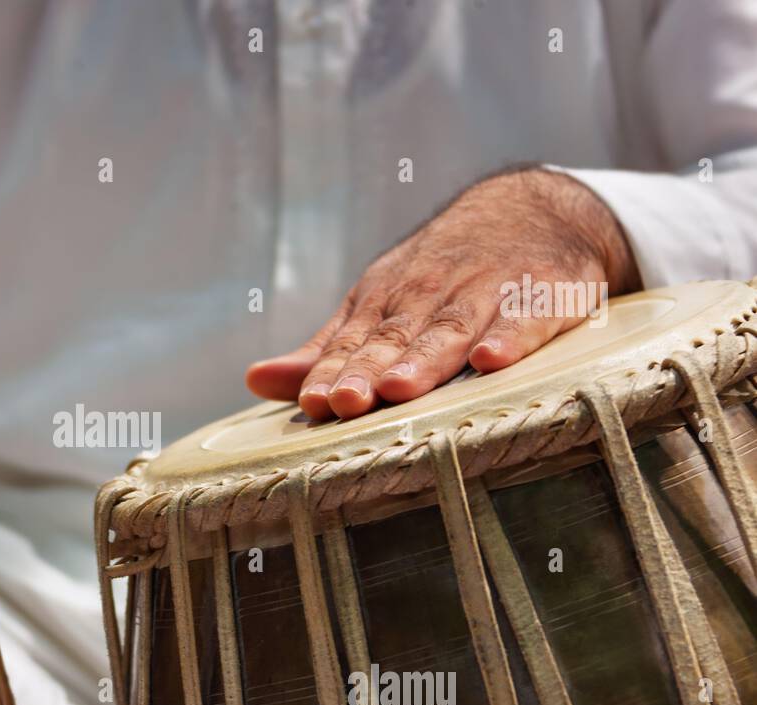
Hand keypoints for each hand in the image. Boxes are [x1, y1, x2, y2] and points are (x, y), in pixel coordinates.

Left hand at [246, 167, 641, 419]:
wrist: (531, 209)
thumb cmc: (440, 275)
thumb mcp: (378, 304)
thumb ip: (325, 350)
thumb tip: (256, 380)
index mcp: (385, 301)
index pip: (354, 343)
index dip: (333, 373)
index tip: (313, 403)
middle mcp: (429, 295)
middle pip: (396, 338)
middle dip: (368, 370)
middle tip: (345, 403)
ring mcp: (486, 292)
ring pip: (450, 330)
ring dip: (424, 359)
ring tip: (399, 387)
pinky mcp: (541, 294)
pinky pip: (526, 317)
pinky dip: (510, 337)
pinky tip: (491, 360)